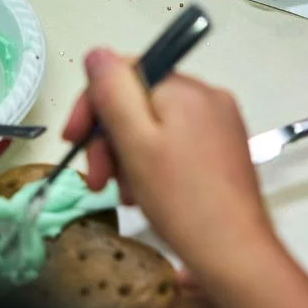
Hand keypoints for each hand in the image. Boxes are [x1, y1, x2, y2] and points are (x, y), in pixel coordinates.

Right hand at [63, 50, 274, 277]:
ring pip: (155, 124)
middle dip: (110, 137)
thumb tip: (97, 53)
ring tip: (127, 194)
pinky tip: (148, 194)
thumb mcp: (136, 144)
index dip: (92, 105)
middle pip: (139, 100)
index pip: (124, 73)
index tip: (72, 141)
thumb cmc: (181, 201)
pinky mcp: (225, 148)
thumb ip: (113, 93)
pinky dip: (154, 163)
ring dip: (129, 155)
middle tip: (98, 180)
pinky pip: (176, 142)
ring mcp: (220, 122)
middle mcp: (207, 96)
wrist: (235, 254)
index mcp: (185, 88)